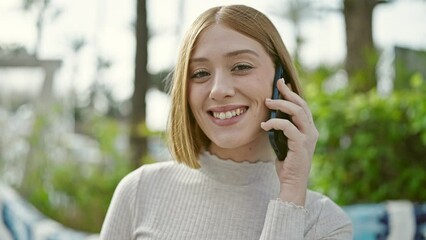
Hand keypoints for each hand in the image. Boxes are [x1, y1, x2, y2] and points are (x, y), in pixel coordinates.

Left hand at [260, 78, 318, 205]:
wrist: (292, 182)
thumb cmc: (287, 162)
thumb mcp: (284, 141)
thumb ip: (283, 128)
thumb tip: (271, 114)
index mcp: (309, 129)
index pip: (302, 106)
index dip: (293, 93)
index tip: (282, 83)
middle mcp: (311, 131)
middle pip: (301, 105)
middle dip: (288, 92)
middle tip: (276, 84)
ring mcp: (308, 137)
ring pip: (297, 112)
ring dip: (281, 104)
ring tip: (267, 102)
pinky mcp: (300, 144)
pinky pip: (287, 127)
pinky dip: (274, 123)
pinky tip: (264, 125)